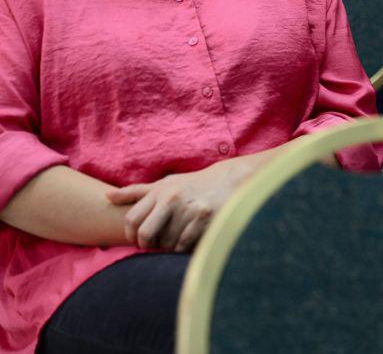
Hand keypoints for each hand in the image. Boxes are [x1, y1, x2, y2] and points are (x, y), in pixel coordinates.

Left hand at [107, 159, 252, 251]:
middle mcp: (172, 198)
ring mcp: (188, 208)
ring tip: (176, 239)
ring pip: (165, 242)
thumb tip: (106, 196)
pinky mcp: (204, 217)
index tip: (139, 239)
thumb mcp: (165, 184)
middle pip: (145, 234)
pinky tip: (188, 240)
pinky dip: (182, 248)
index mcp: (160, 191)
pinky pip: (183, 244)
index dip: (131, 235)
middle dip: (147, 245)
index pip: (132, 219)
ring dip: (168, 247)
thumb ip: (136, 192)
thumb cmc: (192, 186)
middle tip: (154, 245)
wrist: (230, 181)